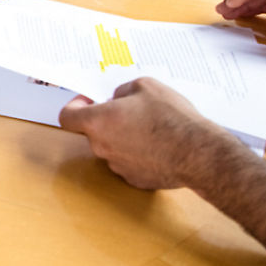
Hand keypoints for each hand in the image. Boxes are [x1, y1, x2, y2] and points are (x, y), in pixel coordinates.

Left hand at [57, 78, 239, 190]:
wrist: (197, 153)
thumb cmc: (171, 118)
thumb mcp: (146, 86)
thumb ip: (123, 91)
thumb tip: (118, 99)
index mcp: (98, 123)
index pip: (67, 117)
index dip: (74, 106)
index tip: (88, 101)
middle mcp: (103, 147)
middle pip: (94, 132)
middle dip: (109, 120)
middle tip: (132, 110)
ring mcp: (118, 167)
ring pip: (113, 147)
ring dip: (124, 137)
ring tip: (152, 127)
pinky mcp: (135, 180)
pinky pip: (130, 162)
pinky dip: (139, 154)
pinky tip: (159, 146)